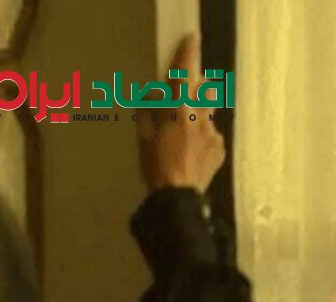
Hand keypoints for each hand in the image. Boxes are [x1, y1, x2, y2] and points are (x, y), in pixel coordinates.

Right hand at [138, 33, 225, 193]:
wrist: (178, 200)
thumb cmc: (155, 169)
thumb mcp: (143, 141)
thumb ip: (147, 115)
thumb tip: (150, 98)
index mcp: (179, 114)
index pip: (183, 78)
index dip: (187, 57)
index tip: (191, 40)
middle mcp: (201, 119)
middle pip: (202, 92)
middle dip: (195, 87)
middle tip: (183, 94)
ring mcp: (214, 134)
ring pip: (206, 115)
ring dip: (196, 117)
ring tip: (182, 134)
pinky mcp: (219, 149)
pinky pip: (210, 135)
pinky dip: (200, 137)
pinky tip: (189, 153)